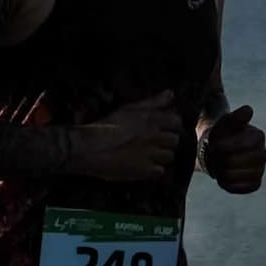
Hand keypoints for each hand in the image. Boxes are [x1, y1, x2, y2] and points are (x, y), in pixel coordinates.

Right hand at [64, 93, 186, 183]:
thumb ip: (152, 102)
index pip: (176, 121)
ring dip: (161, 156)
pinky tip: (143, 166)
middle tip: (154, 142)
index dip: (171, 125)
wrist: (89, 148)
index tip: (163, 128)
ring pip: (169, 156)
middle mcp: (154, 136)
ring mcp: (151, 154)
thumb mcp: (129, 109)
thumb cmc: (106, 126)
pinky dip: (154, 170)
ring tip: (148, 155)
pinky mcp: (145, 170)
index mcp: (151, 119)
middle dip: (166, 141)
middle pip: (174, 140)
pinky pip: (160, 171)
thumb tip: (170, 94)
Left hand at [199, 104, 265, 194]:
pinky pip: (246, 188)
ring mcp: (260, 169)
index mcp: (258, 136)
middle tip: (213, 157)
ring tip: (216, 166)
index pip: (248, 144)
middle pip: (248, 161)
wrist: (218, 150)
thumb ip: (236, 116)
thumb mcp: (226, 122)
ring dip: (227, 172)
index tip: (214, 145)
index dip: (229, 146)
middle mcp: (263, 153)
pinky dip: (232, 184)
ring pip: (246, 175)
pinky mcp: (255, 183)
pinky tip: (222, 177)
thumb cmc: (222, 133)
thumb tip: (248, 110)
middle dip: (227, 160)